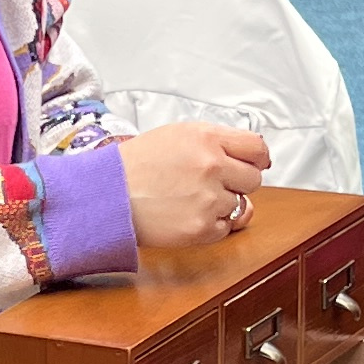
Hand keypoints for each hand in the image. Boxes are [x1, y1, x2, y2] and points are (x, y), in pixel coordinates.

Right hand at [121, 120, 272, 251]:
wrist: (106, 195)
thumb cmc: (136, 165)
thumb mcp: (177, 135)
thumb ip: (217, 141)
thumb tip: (255, 157)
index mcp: (207, 138)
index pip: (258, 149)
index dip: (257, 159)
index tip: (253, 165)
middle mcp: (212, 166)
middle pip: (254, 179)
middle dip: (237, 183)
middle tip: (210, 184)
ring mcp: (208, 198)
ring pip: (239, 205)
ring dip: (221, 204)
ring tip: (189, 199)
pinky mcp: (201, 228)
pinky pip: (225, 228)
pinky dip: (210, 225)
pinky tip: (186, 215)